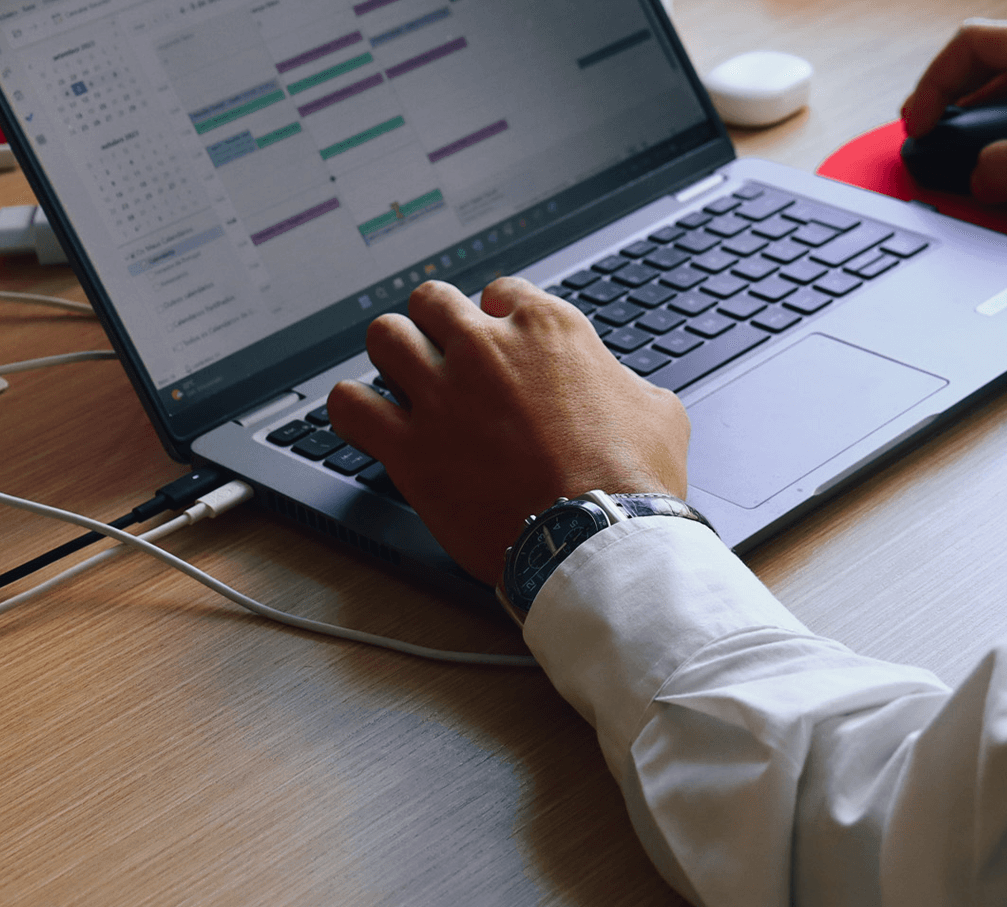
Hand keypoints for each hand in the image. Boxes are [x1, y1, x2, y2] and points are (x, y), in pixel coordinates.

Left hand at [327, 277, 690, 584]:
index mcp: (547, 329)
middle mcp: (486, 347)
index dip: (497, 320)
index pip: (501, 293)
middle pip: (432, 301)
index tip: (498, 346)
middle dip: (436, 326)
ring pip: (385, 337)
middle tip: (444, 359)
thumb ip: (625, 381)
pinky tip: (369, 422)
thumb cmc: (633, 481)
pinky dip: (353, 410)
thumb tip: (621, 386)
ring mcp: (442, 393)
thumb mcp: (658, 410)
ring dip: (392, 357)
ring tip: (403, 384)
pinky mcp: (409, 446)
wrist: (599, 540)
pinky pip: (348, 404)